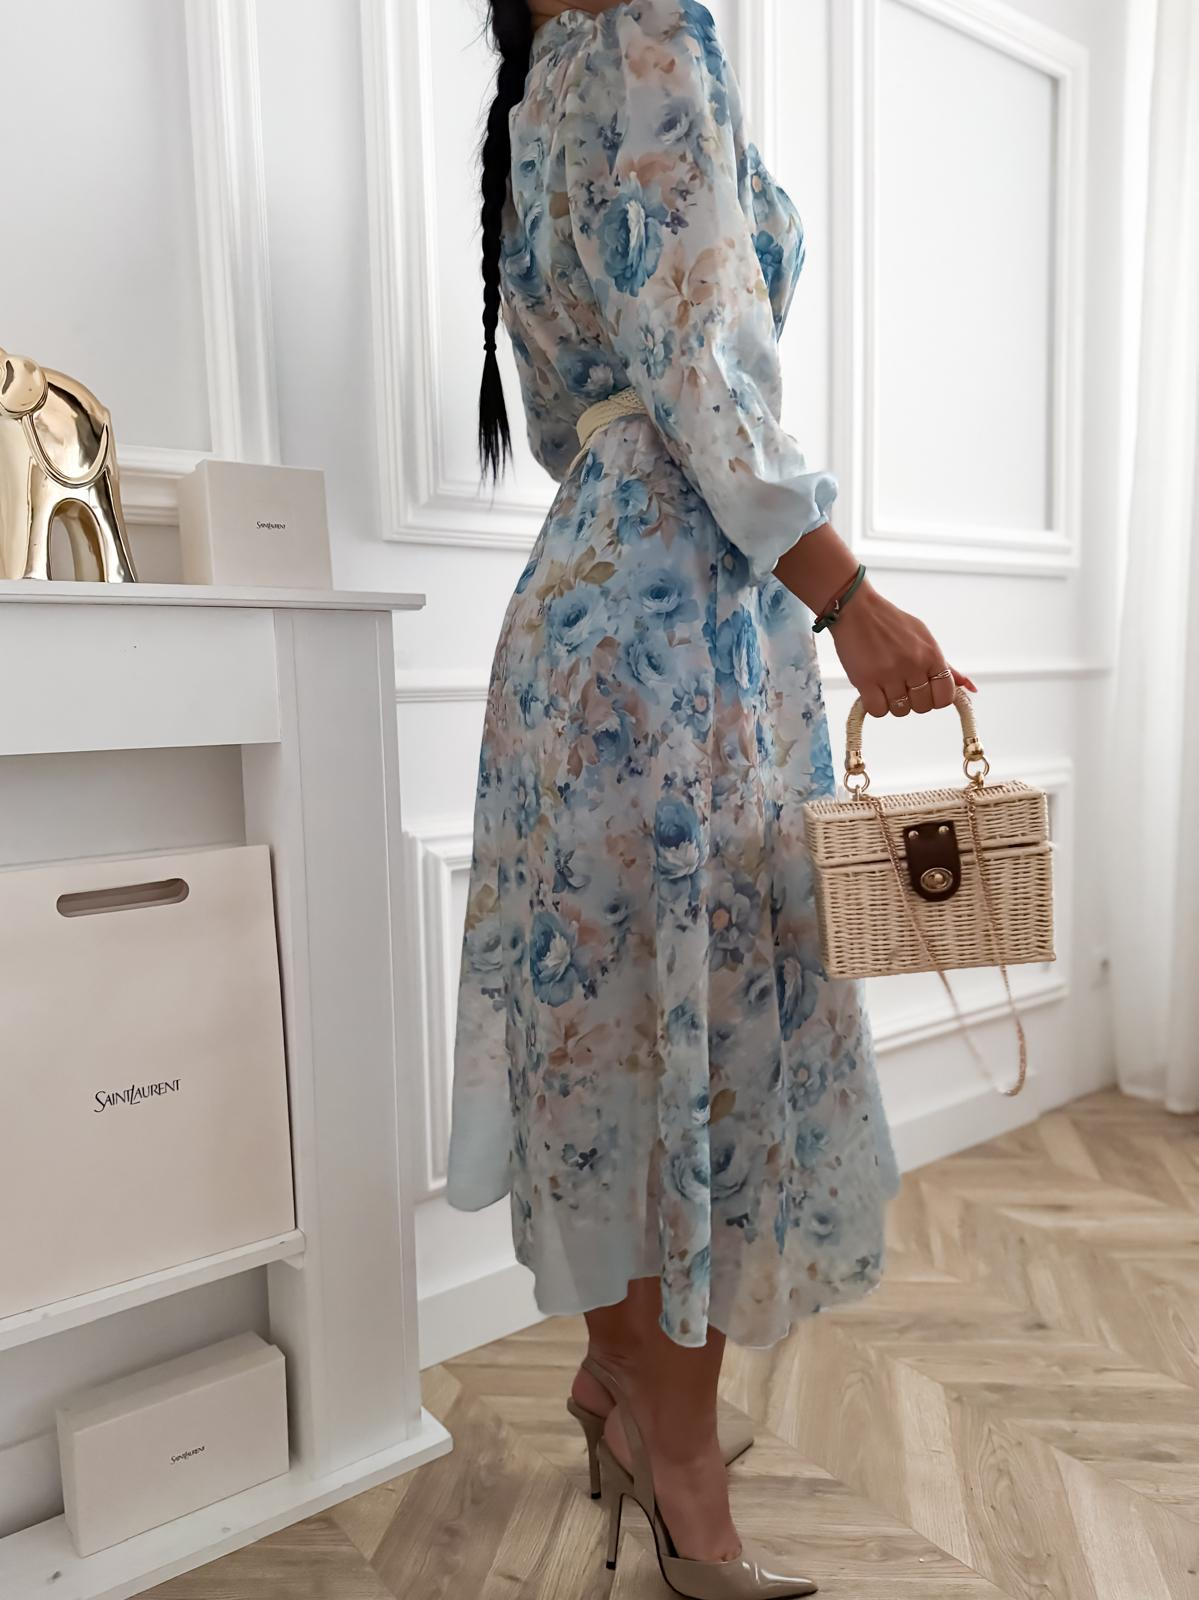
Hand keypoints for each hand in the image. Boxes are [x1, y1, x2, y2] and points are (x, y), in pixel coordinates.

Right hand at [828, 579, 977, 717]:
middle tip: (900, 684)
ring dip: (891, 703)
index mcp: (931, 655)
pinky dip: (874, 706)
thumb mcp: (924, 639)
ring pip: (900, 711)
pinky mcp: (866, 680)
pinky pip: (878, 710)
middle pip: (922, 707)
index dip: (934, 699)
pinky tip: (872, 690)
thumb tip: (968, 687)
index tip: (923, 691)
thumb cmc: (890, 623)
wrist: (857, 609)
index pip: (945, 697)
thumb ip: (945, 666)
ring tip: (884, 683)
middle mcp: (914, 665)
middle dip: (912, 701)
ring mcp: (890, 673)